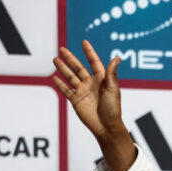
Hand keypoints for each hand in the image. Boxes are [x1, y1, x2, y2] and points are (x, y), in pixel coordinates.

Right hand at [53, 40, 134, 170]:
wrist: (106, 126)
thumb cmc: (112, 108)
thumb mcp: (112, 89)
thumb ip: (111, 73)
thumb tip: (117, 57)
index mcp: (102, 80)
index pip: (94, 63)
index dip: (89, 52)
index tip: (84, 42)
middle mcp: (91, 84)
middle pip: (78, 68)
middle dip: (70, 58)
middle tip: (61, 49)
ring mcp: (83, 92)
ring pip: (70, 77)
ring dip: (63, 68)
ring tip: (55, 59)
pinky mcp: (76, 101)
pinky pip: (66, 90)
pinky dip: (60, 84)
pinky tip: (54, 77)